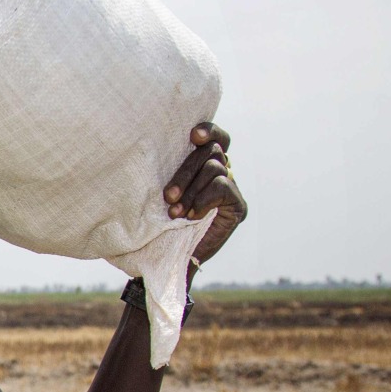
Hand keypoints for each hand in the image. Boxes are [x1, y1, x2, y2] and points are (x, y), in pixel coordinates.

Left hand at [163, 122, 244, 265]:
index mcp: (205, 165)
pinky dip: (204, 199)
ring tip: (175, 212)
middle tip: (168, 196)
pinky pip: (222, 187)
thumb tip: (152, 140)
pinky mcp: (238, 206)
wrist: (172, 260)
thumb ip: (168, 170)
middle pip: (210, 152)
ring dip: (191, 190)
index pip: (216, 138)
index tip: (193, 135)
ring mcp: (232, 189)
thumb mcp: (162, 194)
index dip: (209, 131)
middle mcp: (222, 173)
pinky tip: (193, 215)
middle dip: (185, 173)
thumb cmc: (160, 224)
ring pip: (214, 169)